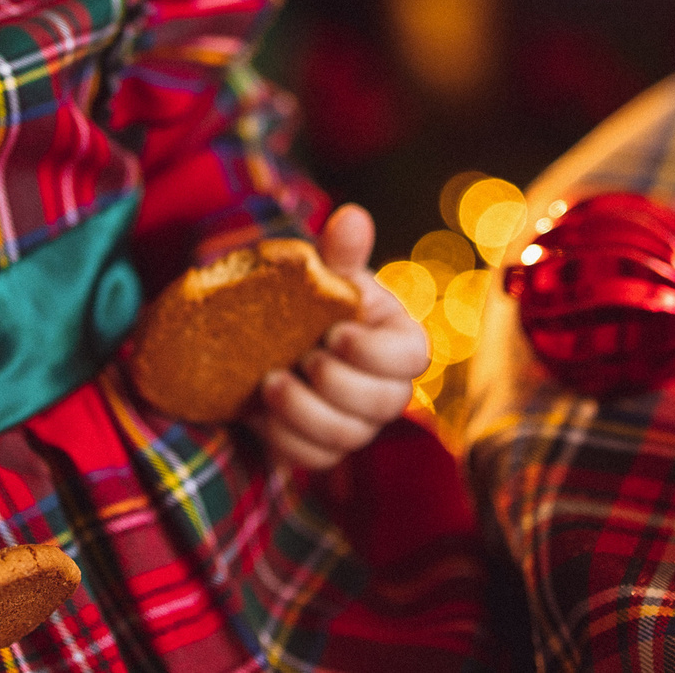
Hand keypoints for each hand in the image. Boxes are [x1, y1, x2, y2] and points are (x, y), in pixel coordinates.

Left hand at [244, 204, 430, 470]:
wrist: (263, 338)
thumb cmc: (307, 300)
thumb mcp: (321, 273)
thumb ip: (340, 252)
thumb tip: (353, 216)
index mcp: (398, 340)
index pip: (413, 357)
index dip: (376, 353)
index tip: (334, 333)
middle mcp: (387, 388)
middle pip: (385, 404)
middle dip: (337, 384)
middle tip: (301, 358)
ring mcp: (357, 423)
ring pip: (349, 437)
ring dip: (305, 412)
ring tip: (270, 381)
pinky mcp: (323, 448)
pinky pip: (314, 458)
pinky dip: (285, 437)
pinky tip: (261, 412)